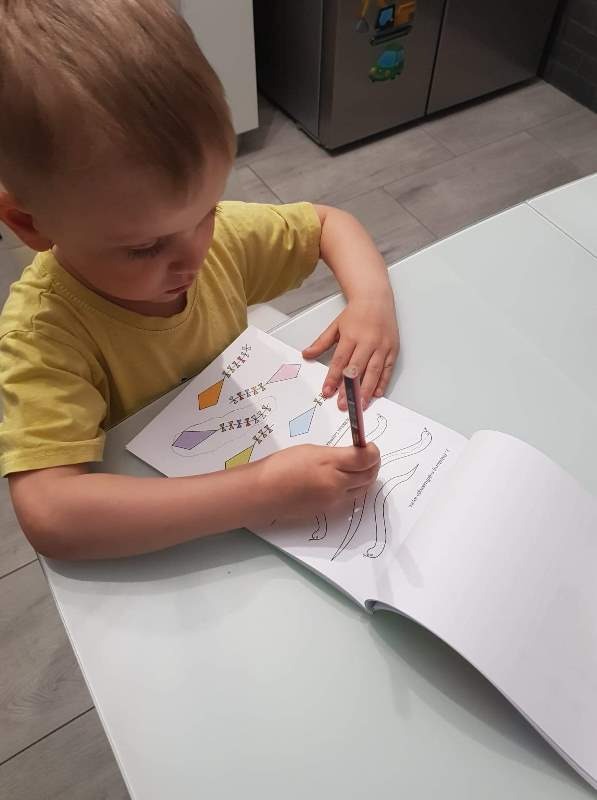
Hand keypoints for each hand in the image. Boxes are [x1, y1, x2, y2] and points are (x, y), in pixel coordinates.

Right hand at [257, 443, 379, 523]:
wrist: (263, 492)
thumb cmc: (281, 466)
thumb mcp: (311, 451)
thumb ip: (335, 454)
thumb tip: (352, 456)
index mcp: (330, 463)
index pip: (365, 458)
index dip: (373, 452)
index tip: (370, 446)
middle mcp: (336, 484)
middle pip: (369, 475)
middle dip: (373, 465)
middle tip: (369, 457)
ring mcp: (333, 499)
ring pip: (362, 489)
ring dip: (366, 478)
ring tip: (360, 469)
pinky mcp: (328, 510)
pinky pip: (348, 499)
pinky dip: (353, 489)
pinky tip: (345, 481)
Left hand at [302, 297, 398, 409]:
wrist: (376, 298)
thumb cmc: (356, 313)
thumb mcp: (335, 326)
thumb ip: (321, 343)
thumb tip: (307, 354)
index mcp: (351, 336)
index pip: (340, 361)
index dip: (333, 378)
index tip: (327, 391)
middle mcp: (368, 342)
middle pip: (357, 369)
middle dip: (349, 389)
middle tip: (343, 404)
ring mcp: (382, 346)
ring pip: (374, 372)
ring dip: (366, 390)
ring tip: (360, 405)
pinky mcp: (393, 349)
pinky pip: (388, 369)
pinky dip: (382, 382)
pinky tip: (376, 394)